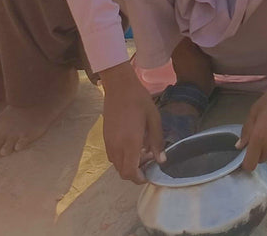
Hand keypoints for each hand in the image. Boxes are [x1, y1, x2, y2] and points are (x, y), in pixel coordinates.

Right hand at [99, 62, 164, 183]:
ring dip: (128, 165)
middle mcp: (116, 146)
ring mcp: (108, 143)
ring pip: (116, 165)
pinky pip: (112, 155)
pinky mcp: (105, 138)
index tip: (149, 174)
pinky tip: (132, 144)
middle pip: (122, 172)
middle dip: (135, 172)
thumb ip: (157, 141)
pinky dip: (122, 157)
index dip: (139, 179)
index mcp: (130, 143)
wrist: (119, 87)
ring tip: (142, 151)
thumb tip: (161, 160)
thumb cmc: (140, 100)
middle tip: (148, 161)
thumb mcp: (154, 119)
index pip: (130, 172)